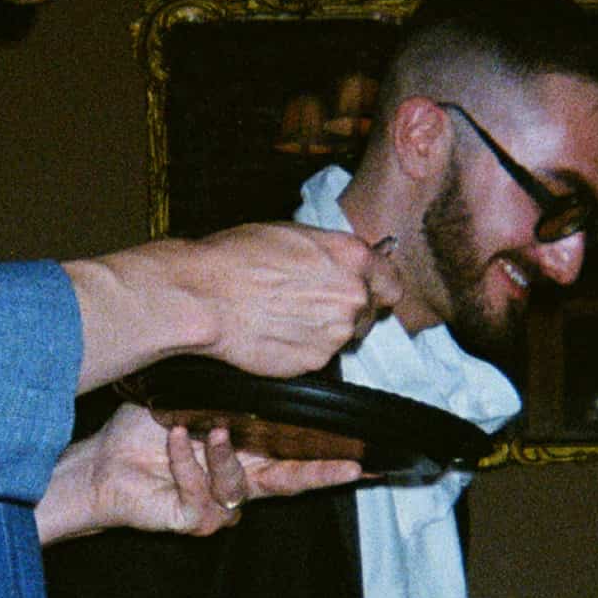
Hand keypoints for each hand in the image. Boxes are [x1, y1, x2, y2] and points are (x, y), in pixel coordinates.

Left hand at [36, 404, 357, 544]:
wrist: (101, 463)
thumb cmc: (145, 432)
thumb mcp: (192, 399)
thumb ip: (226, 393)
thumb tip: (257, 359)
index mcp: (248, 454)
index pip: (297, 454)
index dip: (331, 455)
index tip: (367, 454)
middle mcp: (240, 482)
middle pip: (292, 482)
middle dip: (324, 475)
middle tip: (352, 466)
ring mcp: (219, 506)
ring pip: (240, 485)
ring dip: (222, 453)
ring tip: (205, 429)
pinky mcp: (195, 520)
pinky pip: (203, 495)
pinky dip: (186, 463)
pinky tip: (174, 440)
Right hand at [169, 221, 398, 376]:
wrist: (205, 296)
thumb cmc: (239, 257)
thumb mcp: (295, 234)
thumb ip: (333, 253)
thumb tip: (347, 263)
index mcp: (354, 258)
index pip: (393, 283)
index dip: (376, 287)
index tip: (363, 290)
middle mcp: (353, 297)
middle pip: (370, 313)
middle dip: (349, 310)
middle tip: (313, 303)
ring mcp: (336, 334)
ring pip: (345, 338)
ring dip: (326, 331)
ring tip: (287, 316)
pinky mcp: (315, 363)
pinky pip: (319, 357)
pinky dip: (304, 349)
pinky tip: (278, 332)